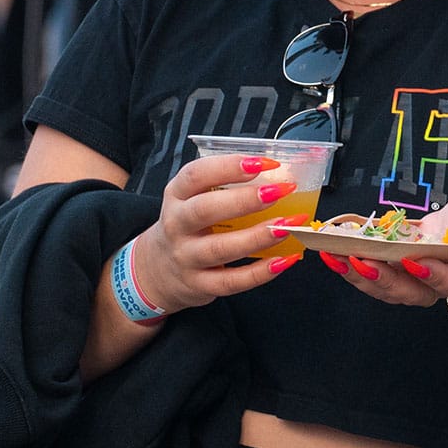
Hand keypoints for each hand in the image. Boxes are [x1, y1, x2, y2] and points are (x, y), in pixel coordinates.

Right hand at [129, 152, 309, 313]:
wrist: (158, 268)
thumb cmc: (189, 224)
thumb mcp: (193, 198)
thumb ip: (225, 185)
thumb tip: (279, 175)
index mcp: (177, 195)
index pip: (196, 175)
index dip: (230, 166)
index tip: (265, 162)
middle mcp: (177, 225)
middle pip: (205, 210)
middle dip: (244, 200)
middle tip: (279, 191)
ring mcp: (186, 257)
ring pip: (221, 248)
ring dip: (258, 237)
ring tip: (289, 226)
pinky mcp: (199, 285)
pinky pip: (232, 281)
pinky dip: (261, 272)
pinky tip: (285, 259)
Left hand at [319, 189, 447, 307]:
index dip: (432, 275)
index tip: (415, 261)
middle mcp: (435, 284)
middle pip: (408, 293)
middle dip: (383, 279)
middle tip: (362, 260)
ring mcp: (411, 281)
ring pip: (384, 289)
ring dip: (358, 275)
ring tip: (336, 256)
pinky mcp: (392, 271)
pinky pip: (371, 276)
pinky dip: (350, 266)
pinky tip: (331, 251)